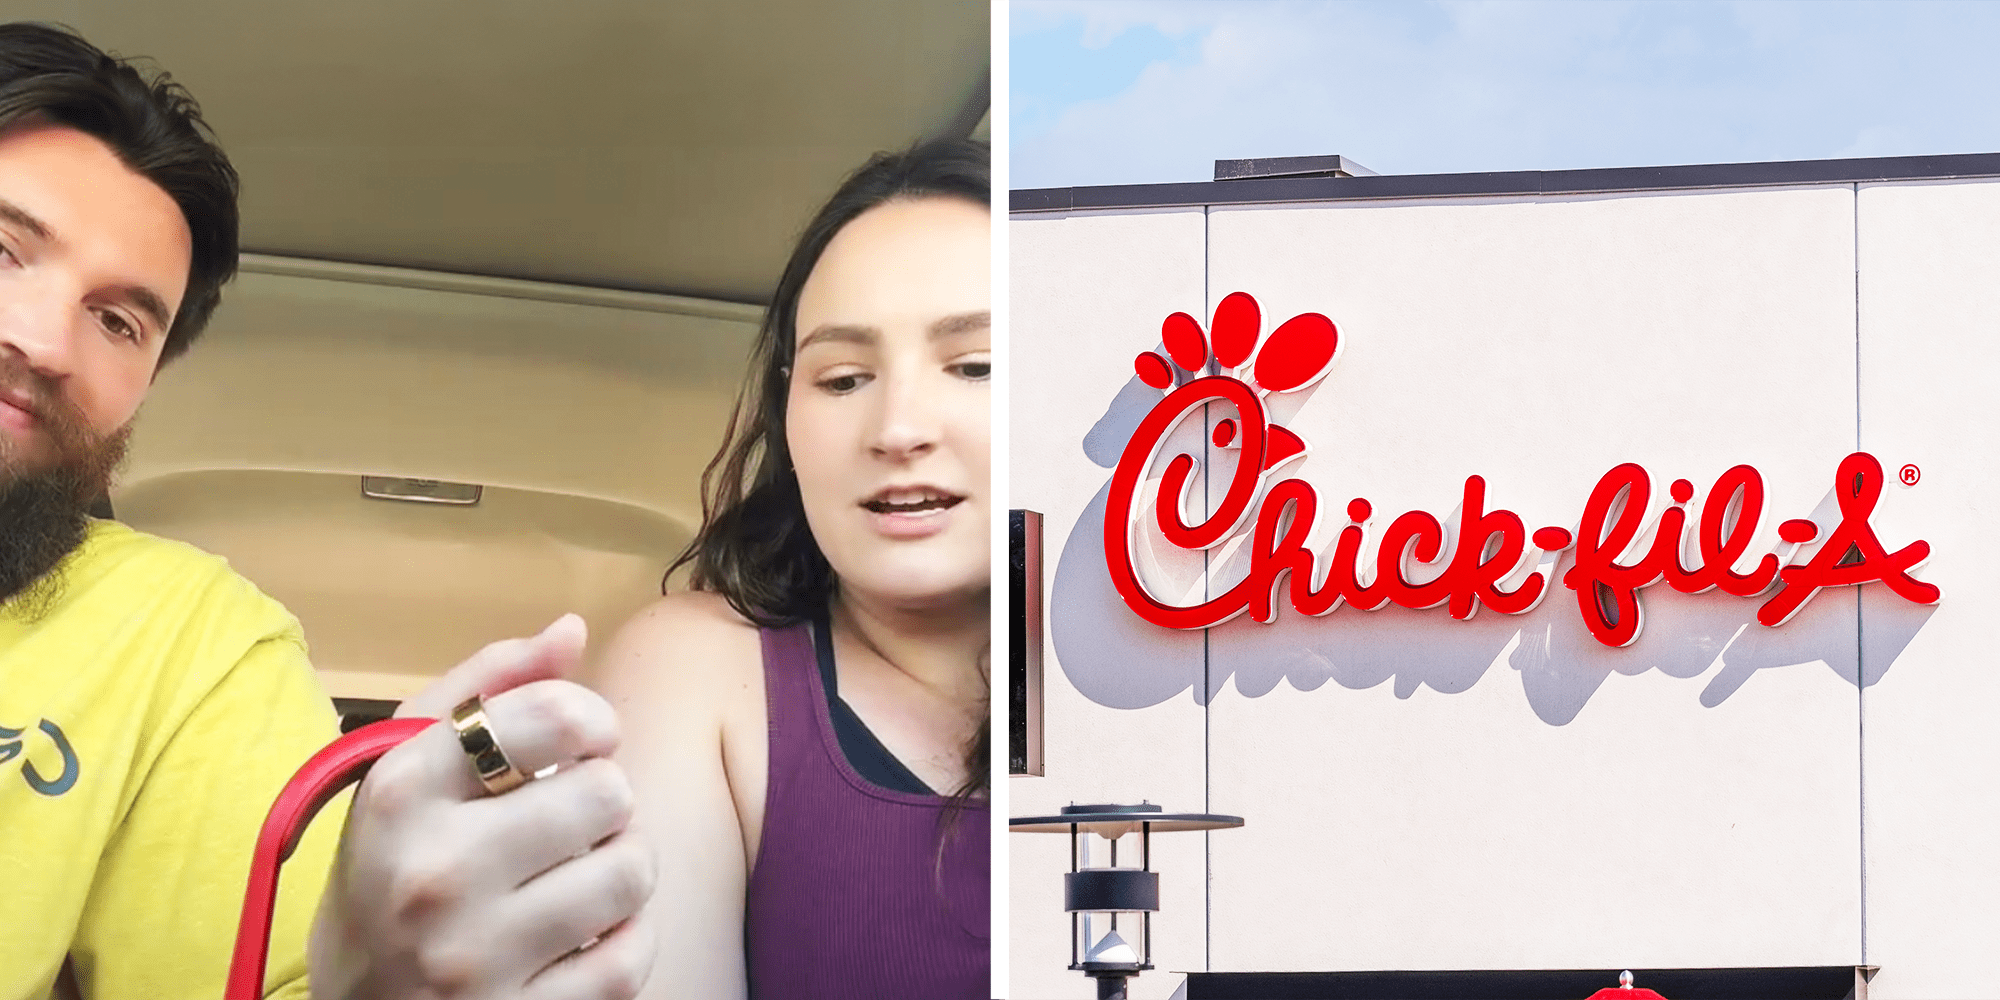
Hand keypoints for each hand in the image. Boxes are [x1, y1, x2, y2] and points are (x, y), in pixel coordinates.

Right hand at [308, 614, 656, 999]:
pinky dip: (624, 938)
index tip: (583, 740)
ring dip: (622, 866)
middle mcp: (433, 874)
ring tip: (580, 871)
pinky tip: (584, 932)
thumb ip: (486, 687)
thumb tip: (572, 630)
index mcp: (402, 794)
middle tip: (571, 819)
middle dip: (604, 800)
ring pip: (631, 873)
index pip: (553, 718)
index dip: (590, 719)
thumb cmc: (392, 863)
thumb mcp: (409, 765)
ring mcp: (473, 958)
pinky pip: (630, 957)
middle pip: (608, 794)